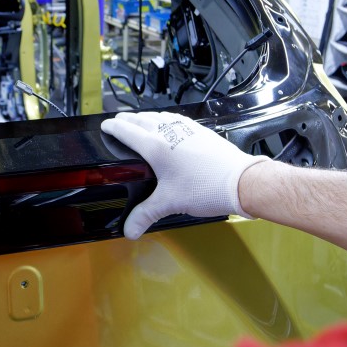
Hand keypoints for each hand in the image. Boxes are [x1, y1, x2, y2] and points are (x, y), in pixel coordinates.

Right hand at [100, 111, 267, 239]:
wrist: (240, 181)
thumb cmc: (207, 187)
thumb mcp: (170, 202)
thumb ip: (145, 215)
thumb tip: (129, 229)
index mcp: (156, 146)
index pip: (127, 131)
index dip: (113, 127)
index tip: (106, 125)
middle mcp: (170, 132)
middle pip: (142, 119)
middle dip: (127, 119)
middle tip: (119, 121)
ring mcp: (187, 129)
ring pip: (160, 116)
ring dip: (146, 117)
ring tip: (140, 121)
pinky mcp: (202, 132)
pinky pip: (177, 120)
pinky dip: (166, 119)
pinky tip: (170, 126)